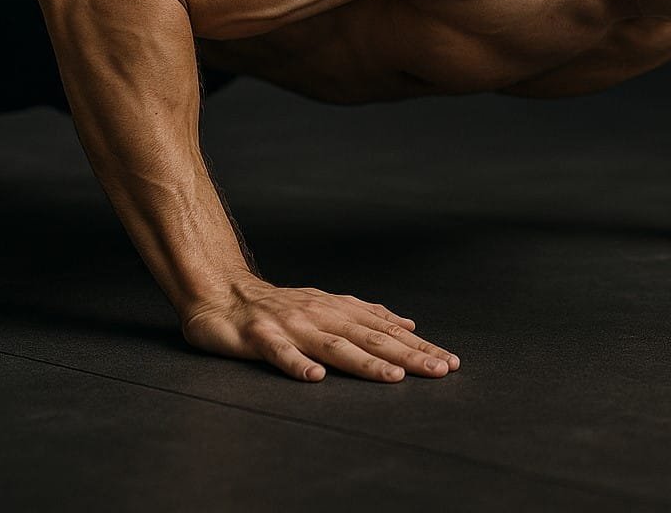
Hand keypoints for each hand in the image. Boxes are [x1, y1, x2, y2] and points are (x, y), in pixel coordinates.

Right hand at [180, 278, 461, 382]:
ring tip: (394, 376)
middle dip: (407, 355)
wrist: (220, 293)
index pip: (385, 330)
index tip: (449, 362)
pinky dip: (296, 363)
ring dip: (365, 361)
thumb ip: (364, 315)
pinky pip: (279, 353)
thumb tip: (407, 324)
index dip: (418, 346)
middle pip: (369, 338)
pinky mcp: (258, 337)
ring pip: (332, 345)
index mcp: (337, 310)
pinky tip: (314, 377)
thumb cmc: (276, 306)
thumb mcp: (326, 305)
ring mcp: (290, 326)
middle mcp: (319, 315)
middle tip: (439, 370)